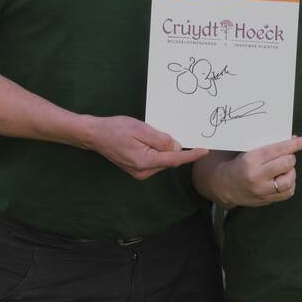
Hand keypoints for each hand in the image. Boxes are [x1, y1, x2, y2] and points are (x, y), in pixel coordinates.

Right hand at [91, 115, 208, 180]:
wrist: (95, 135)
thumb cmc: (116, 129)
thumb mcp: (141, 129)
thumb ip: (161, 139)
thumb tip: (177, 146)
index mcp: (145, 162)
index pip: (174, 159)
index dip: (191, 155)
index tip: (205, 150)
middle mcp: (143, 172)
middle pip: (169, 160)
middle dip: (178, 149)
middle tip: (183, 133)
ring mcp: (139, 173)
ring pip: (162, 161)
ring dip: (166, 150)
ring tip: (158, 134)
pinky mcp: (137, 170)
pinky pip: (155, 161)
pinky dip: (159, 152)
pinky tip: (154, 141)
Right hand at [217, 137, 301, 207]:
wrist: (225, 186)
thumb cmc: (239, 164)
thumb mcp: (248, 151)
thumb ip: (269, 147)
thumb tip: (292, 139)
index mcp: (251, 160)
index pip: (277, 150)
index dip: (294, 144)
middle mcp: (257, 176)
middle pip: (286, 163)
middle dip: (290, 157)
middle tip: (285, 156)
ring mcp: (262, 190)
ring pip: (290, 179)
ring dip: (291, 171)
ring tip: (284, 169)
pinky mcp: (267, 200)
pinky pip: (288, 192)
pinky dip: (290, 183)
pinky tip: (283, 178)